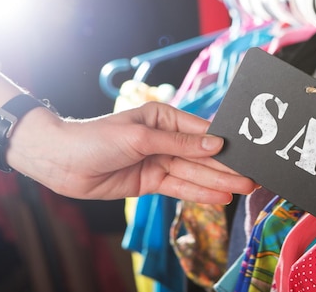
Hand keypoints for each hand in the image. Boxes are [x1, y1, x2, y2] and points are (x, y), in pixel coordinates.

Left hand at [7, 101, 258, 203]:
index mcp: (164, 118)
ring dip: (219, 181)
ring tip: (245, 187)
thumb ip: (180, 144)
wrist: (61, 162)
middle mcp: (165, 139)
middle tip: (254, 176)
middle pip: (202, 155)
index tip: (249, 150)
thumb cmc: (96, 138)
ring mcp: (159, 161)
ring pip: (195, 173)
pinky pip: (180, 187)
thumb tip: (216, 145)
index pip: (202, 132)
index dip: (226, 143)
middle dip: (227, 166)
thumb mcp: (140, 136)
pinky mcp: (152, 182)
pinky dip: (199, 192)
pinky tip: (221, 196)